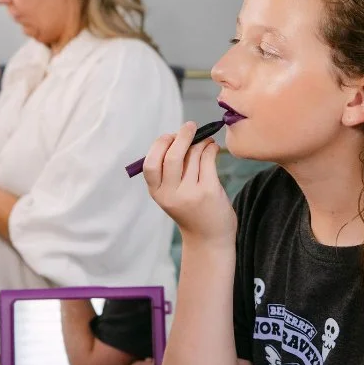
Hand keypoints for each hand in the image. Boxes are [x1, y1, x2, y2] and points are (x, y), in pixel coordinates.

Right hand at [143, 122, 235, 245]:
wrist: (209, 237)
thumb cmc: (191, 210)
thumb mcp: (171, 194)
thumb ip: (170, 171)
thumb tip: (179, 136)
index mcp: (157, 193)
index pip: (151, 163)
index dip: (159, 145)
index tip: (170, 136)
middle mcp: (170, 194)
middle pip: (172, 156)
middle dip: (182, 136)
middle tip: (190, 126)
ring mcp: (190, 193)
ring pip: (193, 155)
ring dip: (201, 142)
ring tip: (206, 141)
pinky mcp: (208, 191)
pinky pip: (208, 159)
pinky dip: (211, 148)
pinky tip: (212, 148)